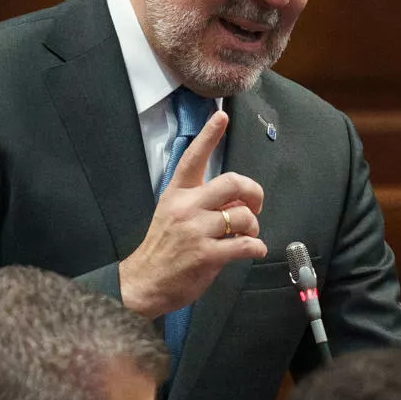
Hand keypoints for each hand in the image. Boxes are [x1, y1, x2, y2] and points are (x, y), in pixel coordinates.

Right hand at [119, 111, 267, 317]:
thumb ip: (201, 203)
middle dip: (254, 193)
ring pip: (243, 217)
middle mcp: (186, 207)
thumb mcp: (172, 215)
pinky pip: (246, 245)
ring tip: (247, 236)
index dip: (209, 136)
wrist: (144, 282)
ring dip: (253, 227)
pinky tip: (253, 250)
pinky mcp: (207, 255)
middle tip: (255, 205)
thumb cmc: (162, 249)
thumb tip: (235, 204)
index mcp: (177, 194)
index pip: (193, 158)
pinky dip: (256, 247)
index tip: (221, 117)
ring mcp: (197, 231)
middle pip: (233, 183)